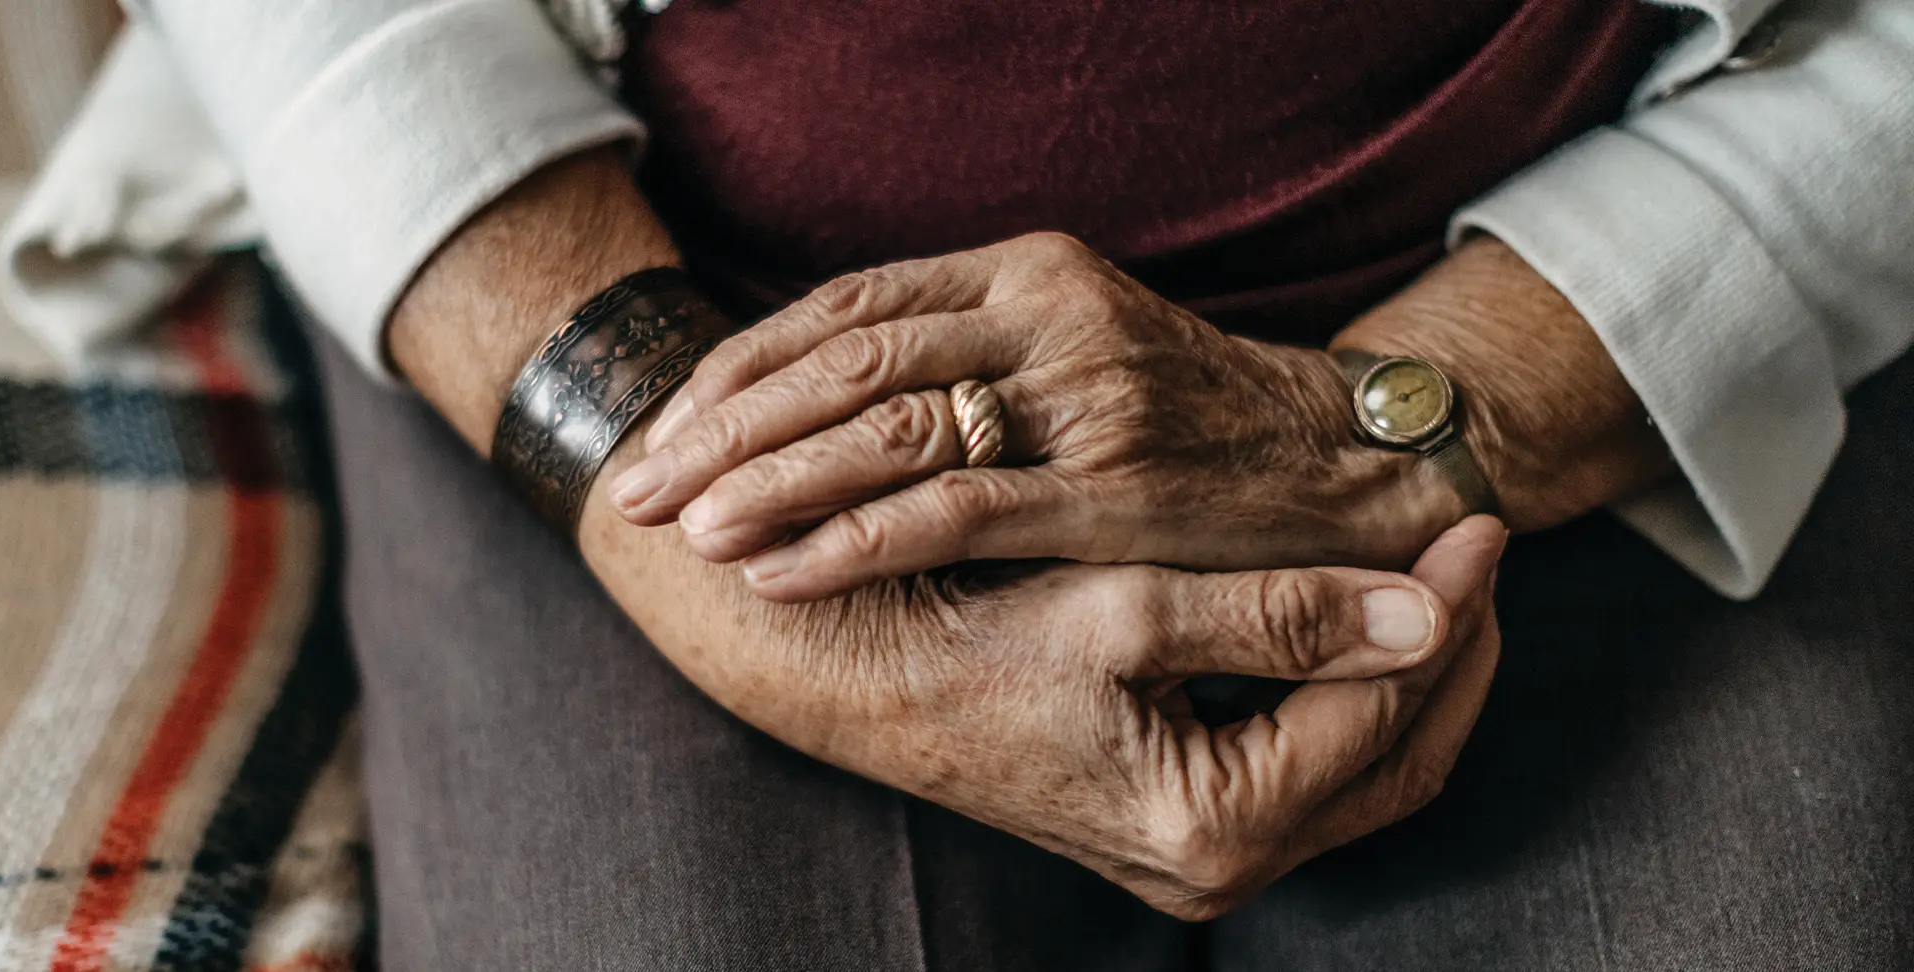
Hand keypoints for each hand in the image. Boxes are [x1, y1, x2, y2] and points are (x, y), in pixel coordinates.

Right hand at [602, 501, 1507, 919]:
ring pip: (1364, 774)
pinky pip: (1311, 772)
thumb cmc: (968, 636)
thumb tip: (1426, 612)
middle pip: (1399, 762)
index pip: (1380, 710)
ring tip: (1437, 578)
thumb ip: (1281, 619)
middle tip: (1482, 554)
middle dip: (1454, 656)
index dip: (1441, 612)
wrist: (852, 670)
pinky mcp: (1177, 826)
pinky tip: (1350, 622)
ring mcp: (1196, 858)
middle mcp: (1213, 868)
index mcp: (1212, 826)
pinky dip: (1351, 700)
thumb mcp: (1120, 613)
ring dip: (1411, 680)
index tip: (1477, 518)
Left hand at [609, 232, 1462, 601]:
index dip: (742, 369)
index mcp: (1023, 271)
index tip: (670, 428)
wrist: (1345, 462)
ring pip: (887, 430)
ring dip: (771, 485)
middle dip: (725, 431)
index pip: (844, 306)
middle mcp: (1046, 315)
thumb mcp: (1075, 348)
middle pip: (845, 362)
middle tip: (640, 491)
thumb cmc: (1185, 420)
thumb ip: (965, 352)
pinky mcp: (1114, 489)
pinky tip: (782, 575)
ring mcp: (1083, 397)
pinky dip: (854, 542)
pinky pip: (957, 512)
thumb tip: (819, 395)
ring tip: (687, 533)